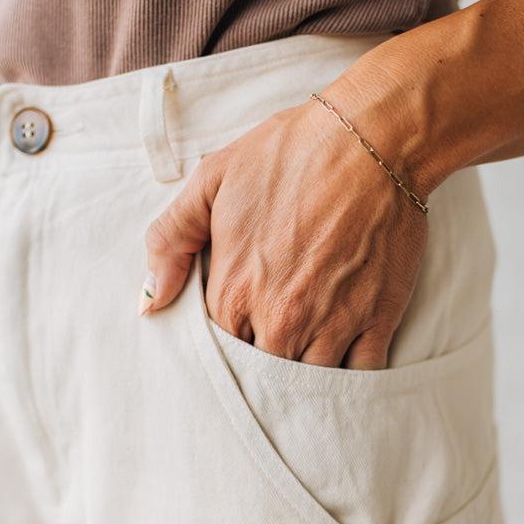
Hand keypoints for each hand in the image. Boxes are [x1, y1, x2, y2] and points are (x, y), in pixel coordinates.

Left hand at [140, 82, 428, 368]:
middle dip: (263, 373)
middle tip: (271, 352)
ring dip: (303, 381)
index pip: (218, 351)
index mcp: (234, 292)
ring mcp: (330, 325)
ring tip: (302, 374)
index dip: (227, 348)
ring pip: (308, 383)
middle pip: (262, 377)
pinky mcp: (375, 321)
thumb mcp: (212, 181)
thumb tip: (148, 303)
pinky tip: (344, 372)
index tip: (237, 337)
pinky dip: (352, 381)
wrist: (371, 139)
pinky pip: (360, 376)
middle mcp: (279, 319)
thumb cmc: (289, 155)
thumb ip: (171, 242)